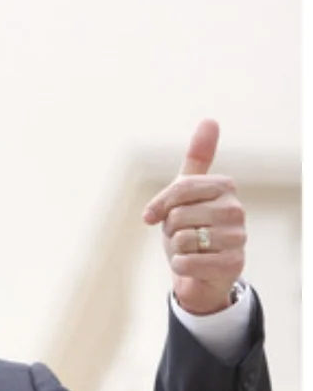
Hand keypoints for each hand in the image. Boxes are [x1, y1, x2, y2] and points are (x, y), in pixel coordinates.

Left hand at [142, 119, 246, 314]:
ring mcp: (238, 238)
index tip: (152, 216)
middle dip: (170, 231)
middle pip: (177, 217)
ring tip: (191, 249)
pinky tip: (192, 265)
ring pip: (182, 240)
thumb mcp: (186, 192)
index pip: (179, 189)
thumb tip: (210, 120)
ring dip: (175, 249)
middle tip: (182, 235)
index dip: (159, 206)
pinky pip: (187, 262)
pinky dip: (180, 266)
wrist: (199, 270)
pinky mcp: (233, 264)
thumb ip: (197, 159)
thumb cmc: (191, 227)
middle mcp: (236, 210)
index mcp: (225, 187)